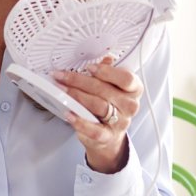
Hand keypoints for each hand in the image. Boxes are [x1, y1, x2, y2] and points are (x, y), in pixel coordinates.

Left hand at [52, 56, 143, 173]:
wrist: (110, 134)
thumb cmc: (110, 105)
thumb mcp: (111, 86)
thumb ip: (108, 73)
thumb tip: (105, 58)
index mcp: (134, 89)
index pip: (126, 78)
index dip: (107, 72)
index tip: (89, 67)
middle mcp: (130, 106)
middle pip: (105, 90)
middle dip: (79, 81)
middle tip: (62, 76)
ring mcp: (121, 122)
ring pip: (98, 106)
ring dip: (76, 96)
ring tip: (61, 90)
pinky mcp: (108, 136)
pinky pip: (94, 129)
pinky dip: (79, 121)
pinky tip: (68, 114)